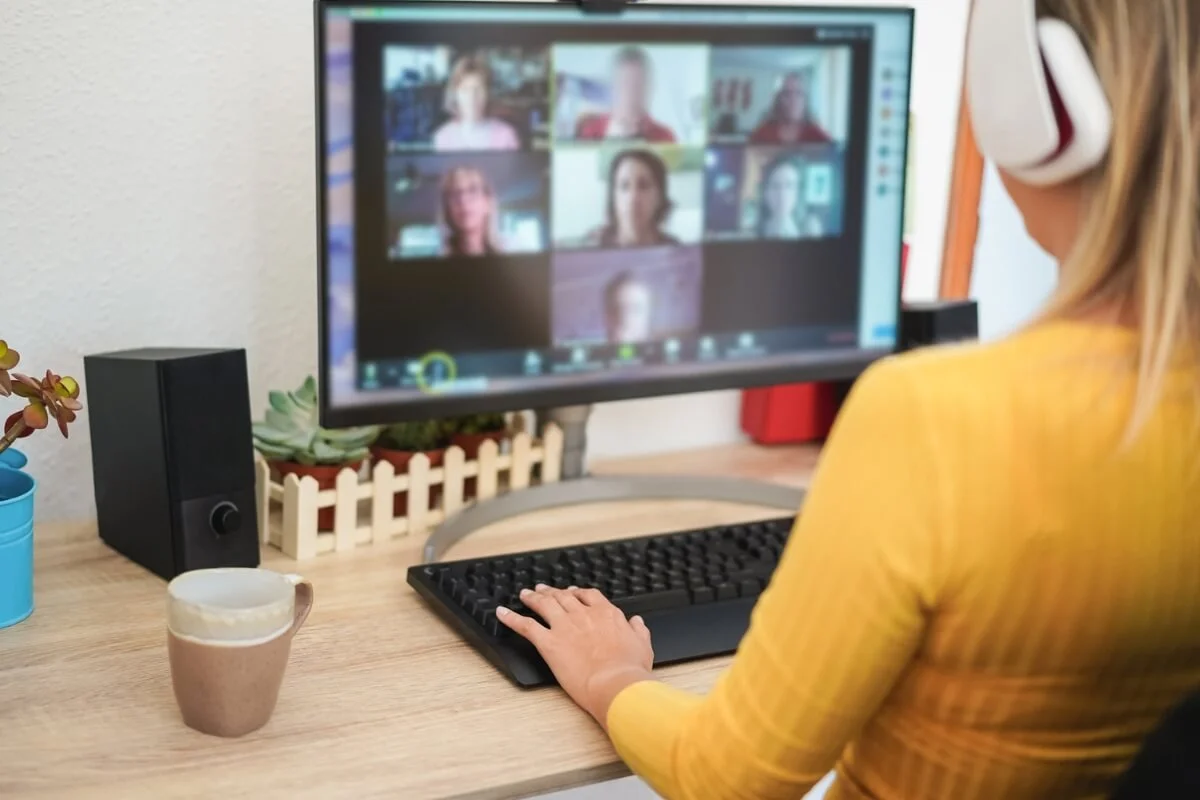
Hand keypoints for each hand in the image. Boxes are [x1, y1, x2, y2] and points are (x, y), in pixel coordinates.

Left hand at [498, 585, 654, 727]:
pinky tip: (502, 613)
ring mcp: (564, 626)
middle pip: (563, 597)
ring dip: (532, 598)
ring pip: (544, 605)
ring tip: (524, 595)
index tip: (572, 593)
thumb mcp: (643, 646)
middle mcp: (584, 615)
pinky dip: (511, 618)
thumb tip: (637, 622)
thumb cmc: (630, 671)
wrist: (615, 684)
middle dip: (551, 592)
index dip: (577, 593)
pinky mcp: (549, 642)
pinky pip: (525, 625)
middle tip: (542, 590)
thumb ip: (638, 631)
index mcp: (607, 614)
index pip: (589, 596)